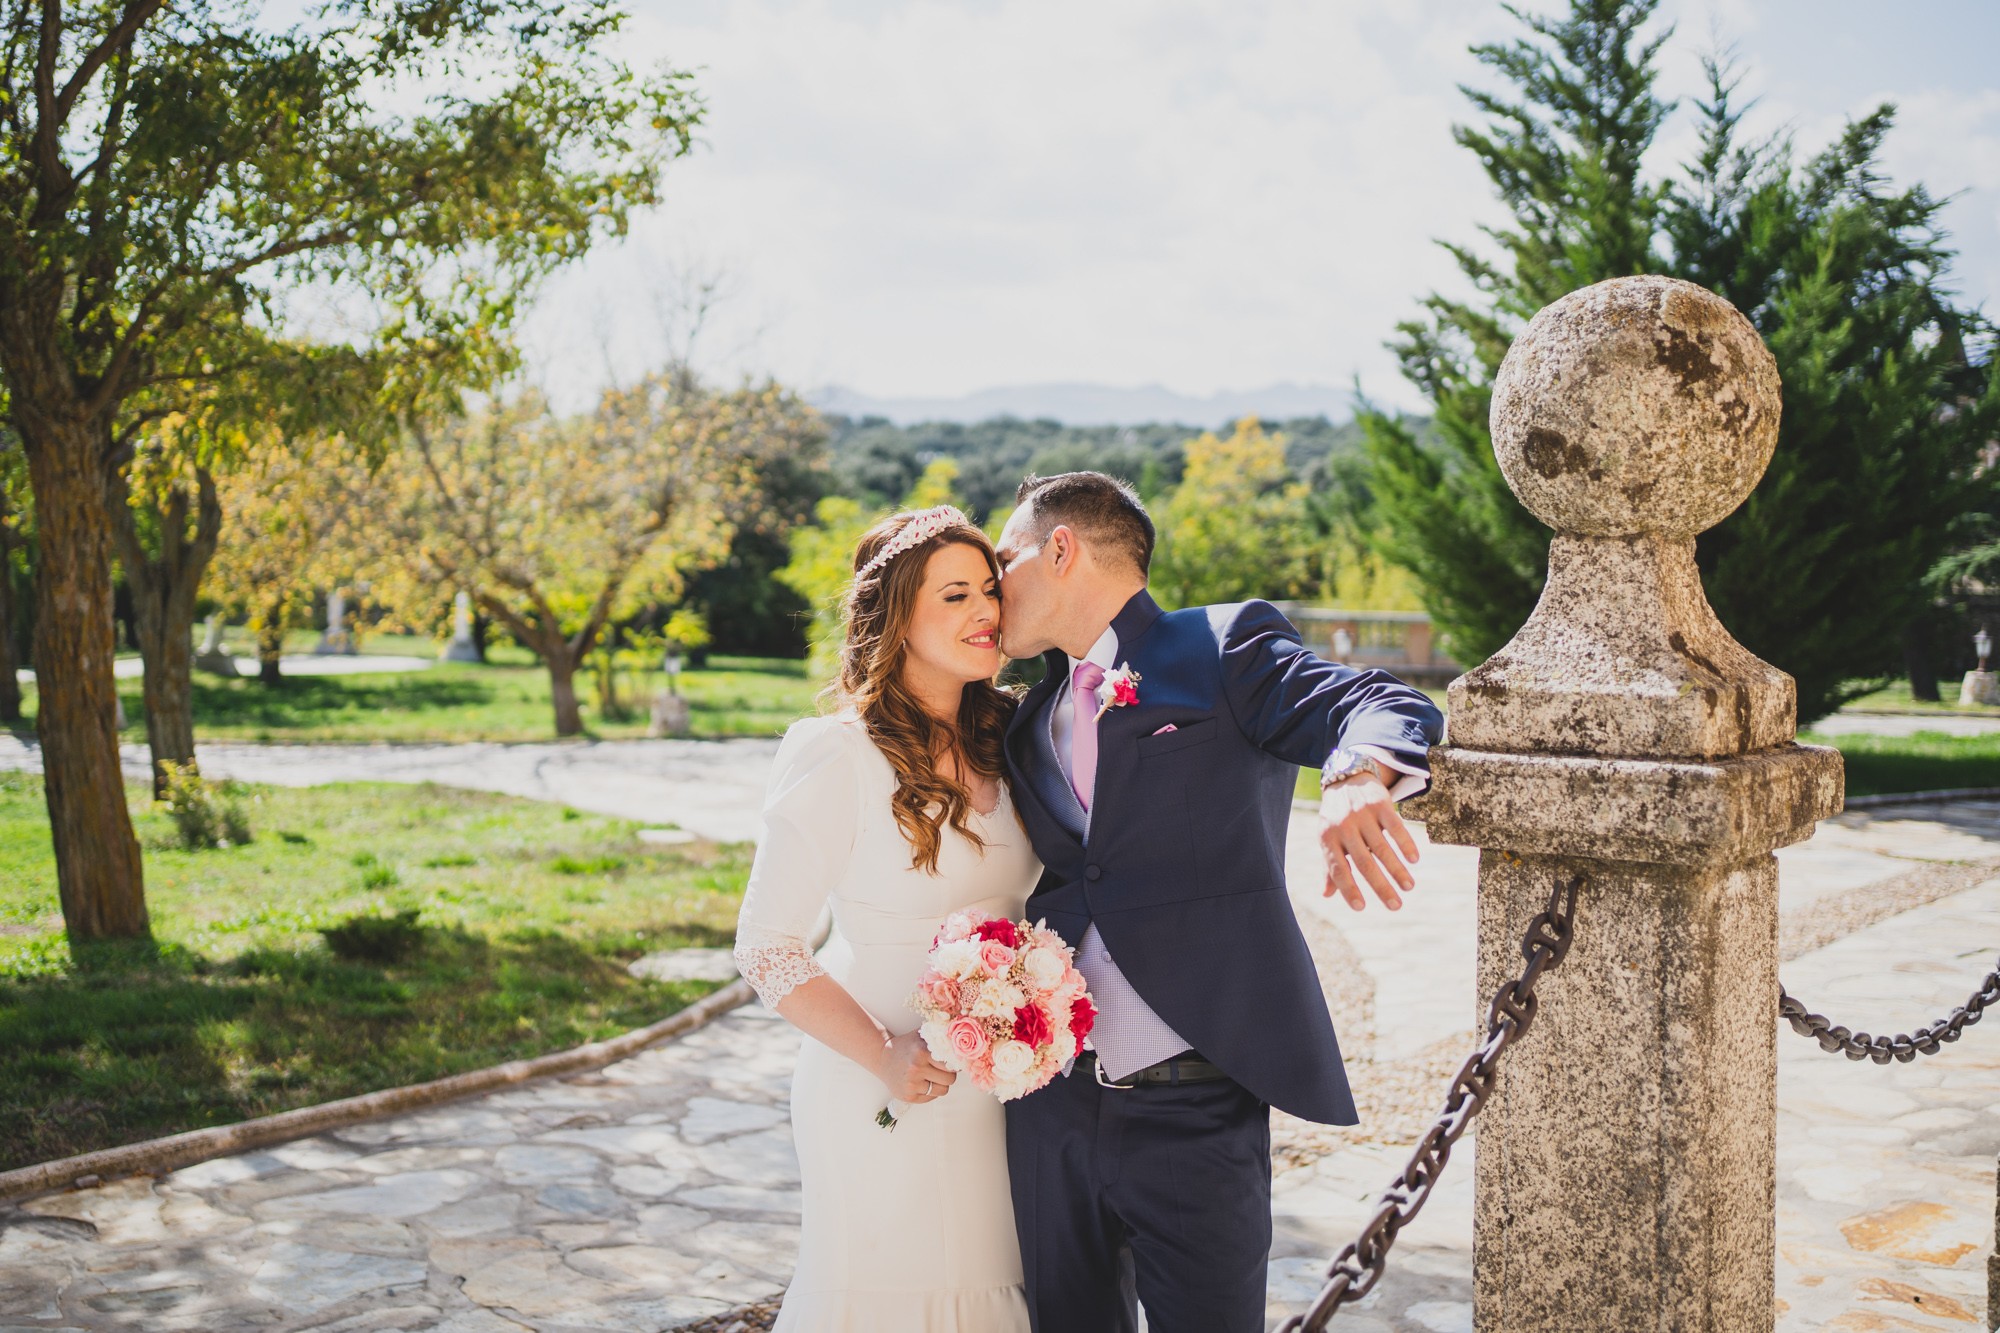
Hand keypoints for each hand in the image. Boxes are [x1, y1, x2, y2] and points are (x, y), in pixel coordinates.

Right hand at [872, 1030, 957, 1103]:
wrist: (882, 1058)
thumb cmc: (906, 1046)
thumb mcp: (921, 1036)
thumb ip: (940, 1037)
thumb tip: (963, 1045)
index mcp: (921, 1051)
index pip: (951, 1064)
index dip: (954, 1064)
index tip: (952, 1062)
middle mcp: (916, 1068)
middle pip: (950, 1079)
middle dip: (948, 1075)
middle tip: (940, 1069)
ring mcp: (911, 1084)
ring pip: (942, 1091)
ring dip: (940, 1084)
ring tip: (930, 1076)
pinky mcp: (908, 1096)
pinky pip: (931, 1098)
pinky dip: (930, 1092)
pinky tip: (921, 1082)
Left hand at [1319, 770, 1419, 910]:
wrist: (1346, 778)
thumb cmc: (1336, 818)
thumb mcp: (1328, 838)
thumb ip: (1329, 866)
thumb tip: (1327, 894)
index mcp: (1328, 839)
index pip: (1338, 869)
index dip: (1348, 889)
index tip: (1360, 907)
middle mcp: (1343, 827)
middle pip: (1364, 863)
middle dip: (1380, 887)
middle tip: (1395, 906)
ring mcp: (1362, 815)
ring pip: (1382, 848)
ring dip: (1397, 870)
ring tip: (1409, 887)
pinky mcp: (1380, 804)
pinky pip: (1396, 828)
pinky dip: (1406, 844)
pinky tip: (1414, 859)